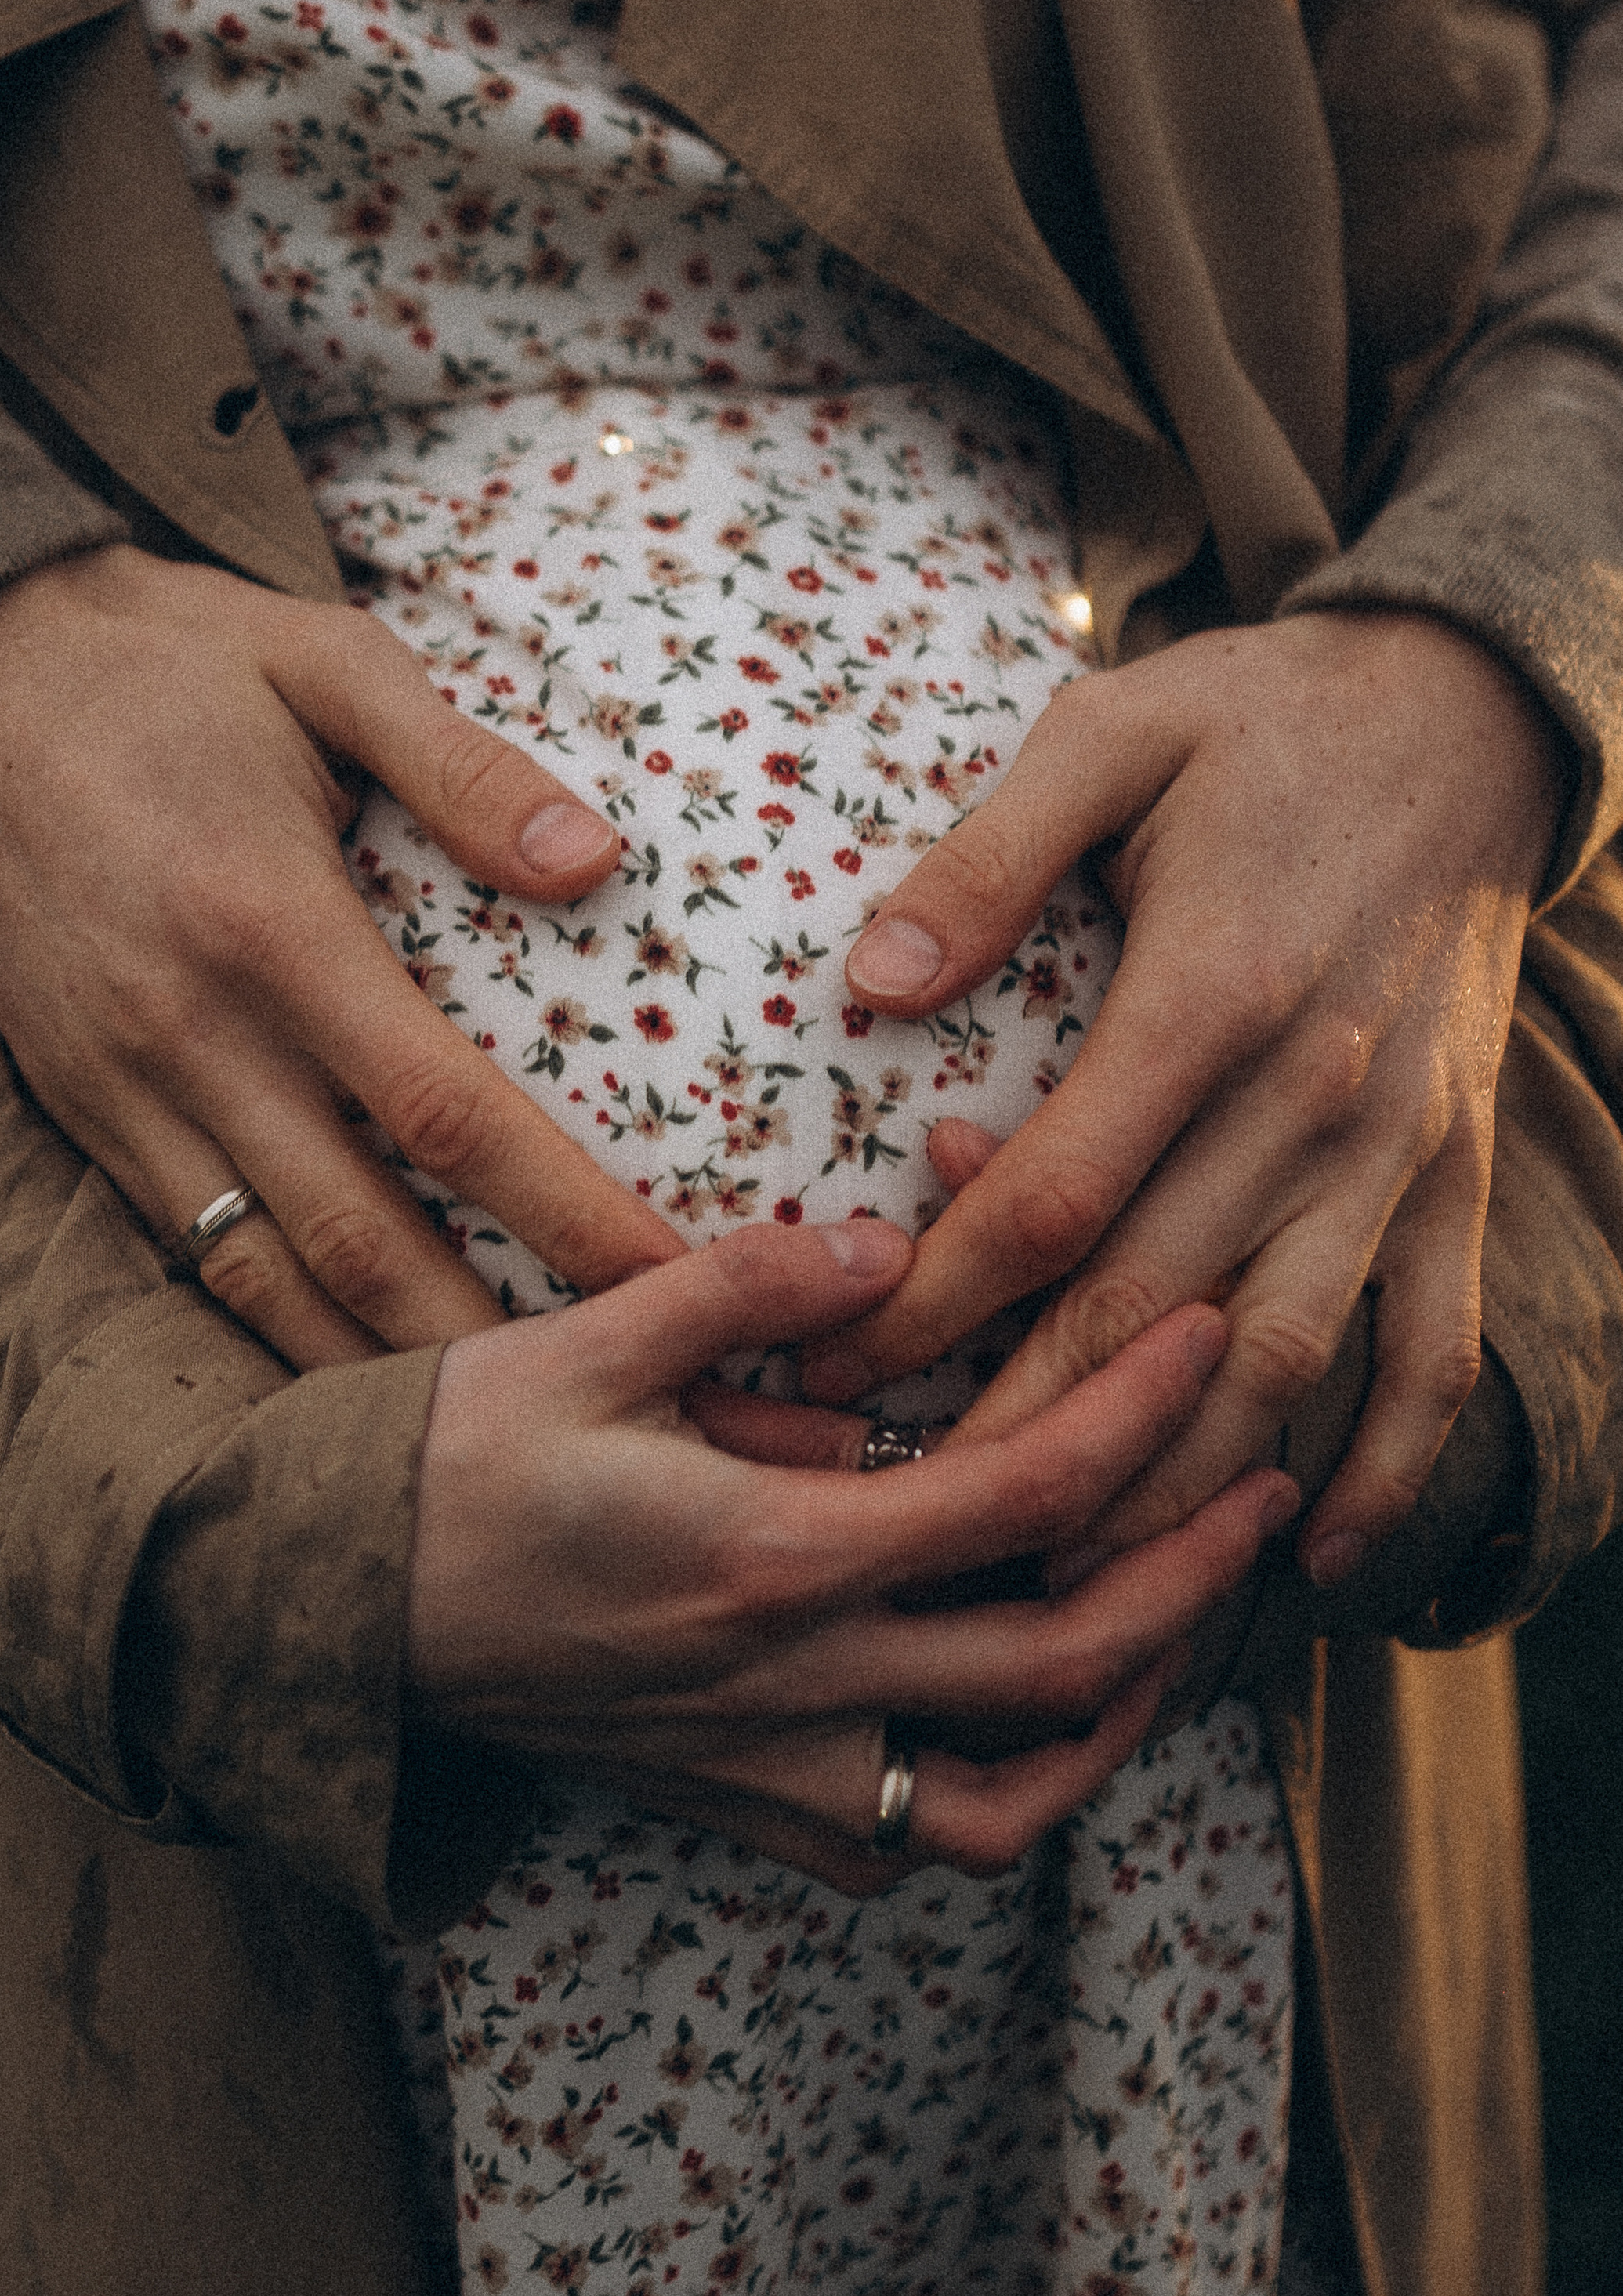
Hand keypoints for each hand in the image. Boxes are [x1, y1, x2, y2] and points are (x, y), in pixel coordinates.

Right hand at [0, 545, 679, 1363]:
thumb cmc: (167, 656)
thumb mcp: (326, 660)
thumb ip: (461, 763)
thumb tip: (596, 862)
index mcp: (268, 925)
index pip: (444, 1114)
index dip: (564, 1210)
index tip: (672, 1279)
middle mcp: (188, 1033)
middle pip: (360, 1237)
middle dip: (490, 1343)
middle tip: (611, 1406)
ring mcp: (117, 1084)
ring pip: (262, 1275)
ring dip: (378, 1368)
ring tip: (496, 1434)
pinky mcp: (69, 1103)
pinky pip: (183, 1248)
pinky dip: (271, 1324)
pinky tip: (350, 1369)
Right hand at [409, 1215, 1298, 1894]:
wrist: (313, 1609)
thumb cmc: (435, 1464)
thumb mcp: (581, 1340)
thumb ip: (742, 1289)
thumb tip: (880, 1250)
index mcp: (771, 1557)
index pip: (1017, 1496)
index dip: (1135, 1416)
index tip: (1199, 1340)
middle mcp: (790, 1682)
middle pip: (1057, 1669)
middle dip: (1187, 1582)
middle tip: (1259, 1497)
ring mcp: (761, 1762)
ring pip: (996, 1804)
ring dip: (1105, 1729)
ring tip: (1159, 1639)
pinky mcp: (718, 1799)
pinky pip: (887, 1845)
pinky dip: (969, 1803)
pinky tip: (988, 1729)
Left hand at [800, 611, 1560, 1589]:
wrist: (1470, 718)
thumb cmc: (1257, 727)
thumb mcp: (1110, 734)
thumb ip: (988, 857)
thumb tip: (871, 983)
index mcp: (1214, 994)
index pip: (1049, 1203)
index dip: (929, 1308)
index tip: (826, 1371)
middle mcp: (1314, 1096)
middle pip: (1148, 1314)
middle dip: (1014, 1434)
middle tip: (903, 1526)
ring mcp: (1395, 1150)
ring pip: (1279, 1364)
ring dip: (1172, 1486)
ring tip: (1063, 1577)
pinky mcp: (1451, 1174)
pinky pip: (1435, 1350)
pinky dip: (1385, 1466)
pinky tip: (1313, 1561)